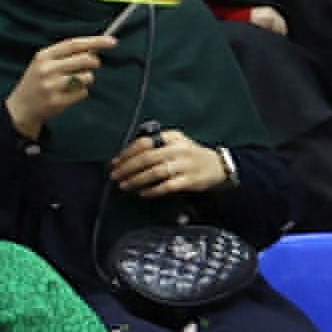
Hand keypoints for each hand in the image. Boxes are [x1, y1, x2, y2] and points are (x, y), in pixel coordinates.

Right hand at [6, 29, 121, 142]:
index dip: (95, 41)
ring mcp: (51, 86)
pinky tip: (68, 95)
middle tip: (90, 67)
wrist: (21, 107)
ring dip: (86, 80)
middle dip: (94, 63)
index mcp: (43, 56)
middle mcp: (46, 69)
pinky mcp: (57, 101)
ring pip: (87, 77)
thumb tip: (94, 49)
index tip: (112, 41)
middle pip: (85, 59)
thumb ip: (65, 55)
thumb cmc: (37, 82)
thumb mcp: (44, 63)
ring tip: (72, 84)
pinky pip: (83, 92)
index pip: (74, 44)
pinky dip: (80, 93)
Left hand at [112, 125, 232, 201]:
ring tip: (124, 185)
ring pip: (155, 172)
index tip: (114, 163)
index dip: (126, 153)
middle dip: (127, 168)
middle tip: (114, 176)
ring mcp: (185, 165)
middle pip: (147, 157)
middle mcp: (179, 149)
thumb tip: (120, 159)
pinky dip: (153, 190)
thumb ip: (151, 148)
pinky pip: (168, 186)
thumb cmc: (187, 156)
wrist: (217, 166)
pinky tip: (143, 193)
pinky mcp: (190, 180)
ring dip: (136, 180)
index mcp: (172, 137)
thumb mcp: (173, 144)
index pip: (144, 142)